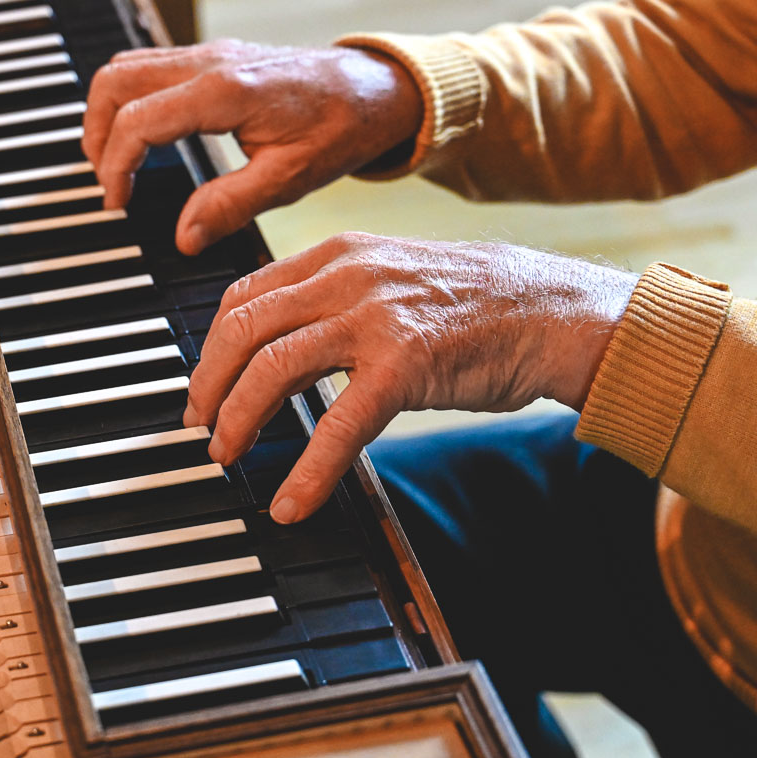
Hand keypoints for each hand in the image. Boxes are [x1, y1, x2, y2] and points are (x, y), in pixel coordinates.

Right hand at [82, 40, 422, 253]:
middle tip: (110, 183)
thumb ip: (230, 206)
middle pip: (114, 82)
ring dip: (108, 115)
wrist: (377, 88)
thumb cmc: (342, 128)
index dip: (116, 166)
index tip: (119, 203)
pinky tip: (143, 139)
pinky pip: (149, 68)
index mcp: (225, 91)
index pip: (138, 121)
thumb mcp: (290, 178)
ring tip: (118, 164)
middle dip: (97, 135)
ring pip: (125, 68)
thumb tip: (184, 238)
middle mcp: (210, 61)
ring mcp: (209, 53)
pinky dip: (130, 101)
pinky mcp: (213, 57)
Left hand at [185, 233, 636, 521]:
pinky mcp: (404, 365)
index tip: (204, 386)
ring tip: (228, 456)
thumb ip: (337, 297)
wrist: (555, 312)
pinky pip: (336, 425)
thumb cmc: (479, 305)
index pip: (245, 296)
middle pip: (242, 329)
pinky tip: (291, 503)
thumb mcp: (393, 278)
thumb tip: (283, 339)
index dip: (213, 347)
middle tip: (201, 428)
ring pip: (272, 368)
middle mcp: (347, 276)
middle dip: (209, 385)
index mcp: (337, 254)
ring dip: (237, 419)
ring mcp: (375, 318)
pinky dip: (306, 471)